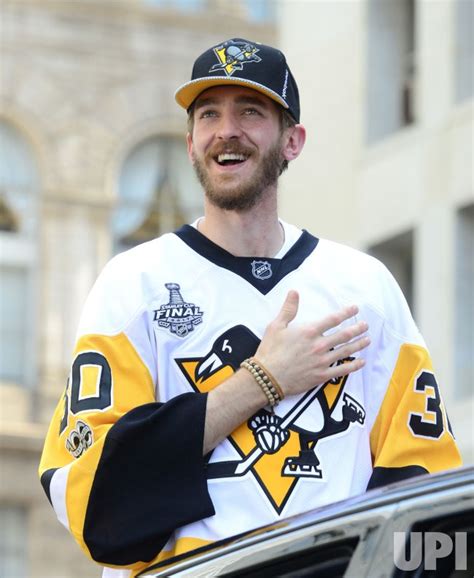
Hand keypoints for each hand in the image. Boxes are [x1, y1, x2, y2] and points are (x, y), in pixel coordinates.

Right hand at [254, 291, 369, 396]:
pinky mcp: (322, 375)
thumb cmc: (270, 351)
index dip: (346, 313)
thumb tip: (294, 292)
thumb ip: (288, 309)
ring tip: (368, 339)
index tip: (355, 309)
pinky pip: (342, 370)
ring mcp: (322, 361)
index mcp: (309, 331)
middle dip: (357, 329)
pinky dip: (354, 365)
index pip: (333, 319)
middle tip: (365, 325)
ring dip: (359, 344)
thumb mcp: (276, 326)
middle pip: (344, 335)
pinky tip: (362, 362)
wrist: (267, 377)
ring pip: (346, 351)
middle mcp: (319, 345)